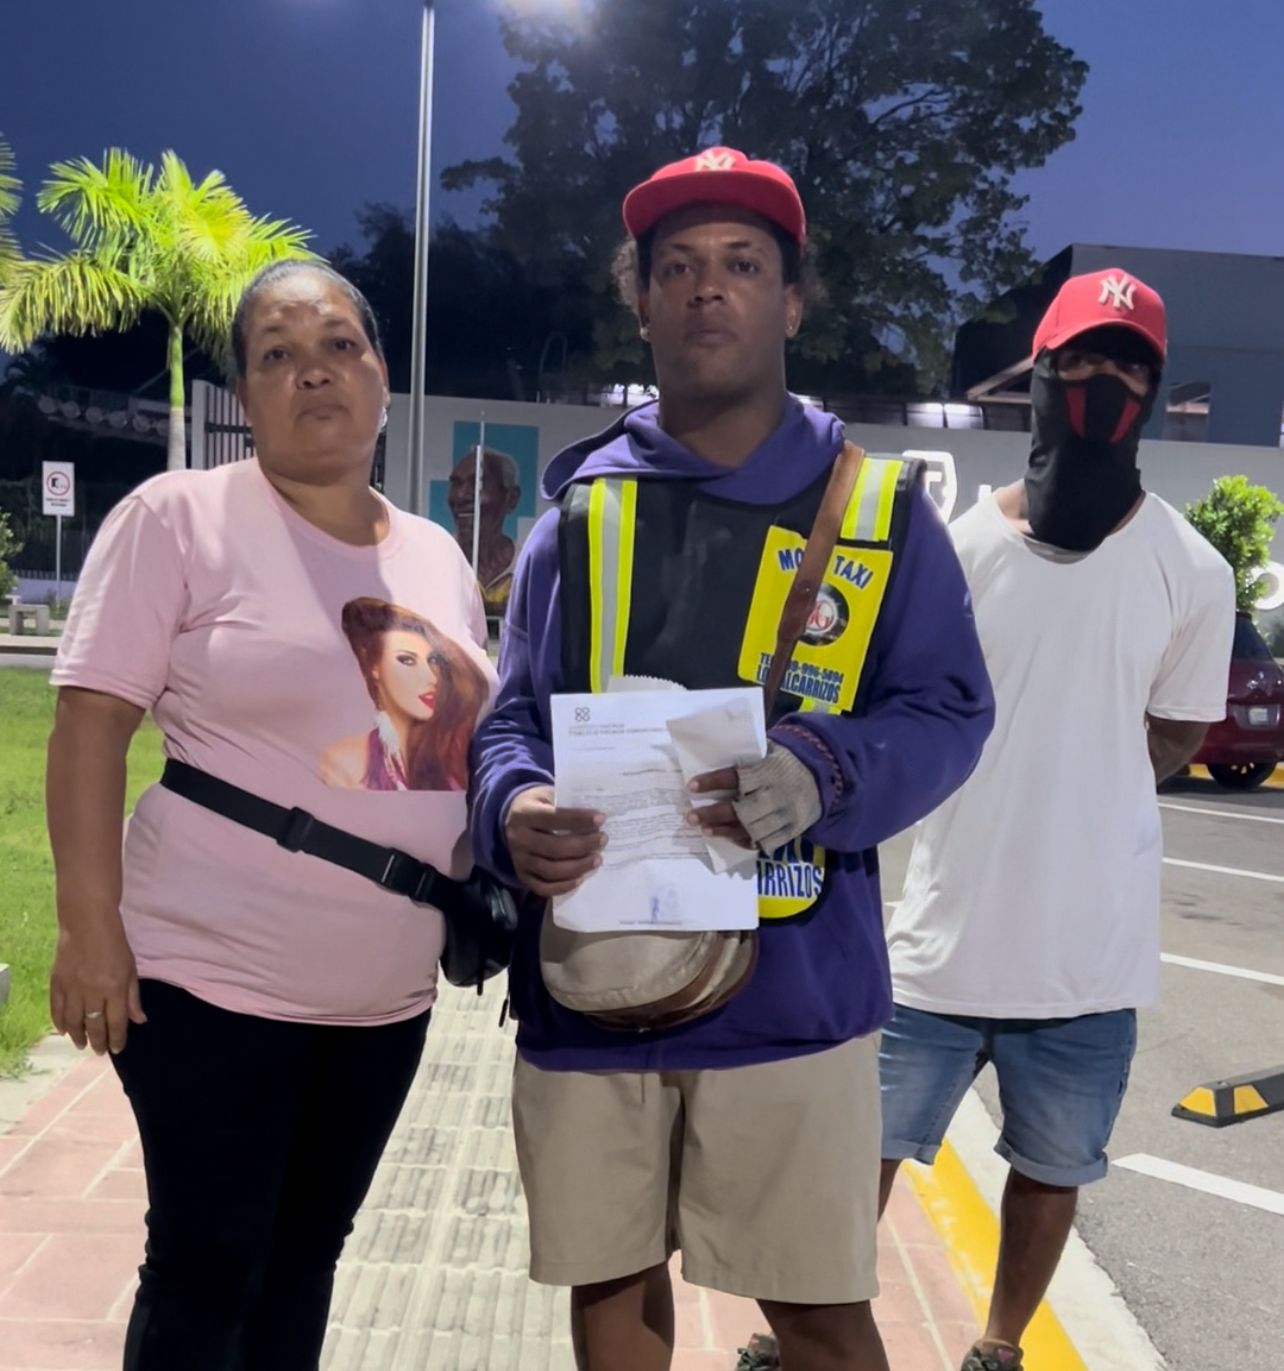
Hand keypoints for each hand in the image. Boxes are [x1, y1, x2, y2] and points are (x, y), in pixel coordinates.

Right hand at [49, 917, 145, 1055]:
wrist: (87, 924)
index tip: (117, 1050)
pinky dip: (59, 1022)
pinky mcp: (57, 983)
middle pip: (95, 1025)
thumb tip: (140, 1020)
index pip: (116, 1022)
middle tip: (100, 1052)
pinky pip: (56, 1009)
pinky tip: (64, 1031)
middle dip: (98, 1042)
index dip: (117, 1038)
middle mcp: (93, 992)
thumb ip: (133, 997)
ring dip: (78, 1036)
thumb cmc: (115, 945)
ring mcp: (72, 988)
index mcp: (114, 988)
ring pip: (74, 1021)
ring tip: (82, 1045)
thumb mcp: (131, 969)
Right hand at [504, 785, 606, 897]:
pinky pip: (543, 888)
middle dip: (583, 845)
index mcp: (524, 814)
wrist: (511, 818)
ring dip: (578, 867)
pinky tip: (580, 879)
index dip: (578, 819)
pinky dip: (563, 886)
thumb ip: (566, 802)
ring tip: (597, 859)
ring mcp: (519, 860)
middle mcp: (518, 838)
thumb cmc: (538, 804)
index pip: (553, 818)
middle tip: (603, 840)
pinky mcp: (522, 876)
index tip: (601, 819)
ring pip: (550, 870)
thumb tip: (596, 817)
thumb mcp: (547, 794)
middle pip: (554, 848)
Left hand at [690, 745, 822, 854]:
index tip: (691, 786)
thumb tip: (714, 755)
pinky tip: (728, 838)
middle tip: (690, 817)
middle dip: (713, 814)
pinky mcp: (790, 829)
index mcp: (768, 771)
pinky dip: (744, 841)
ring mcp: (783, 815)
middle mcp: (775, 795)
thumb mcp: (771, 750)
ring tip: (705, 830)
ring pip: (750, 828)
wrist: (824, 776)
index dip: (712, 782)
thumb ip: (748, 757)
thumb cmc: (787, 761)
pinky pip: (764, 841)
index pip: (735, 777)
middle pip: (739, 809)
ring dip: (724, 830)